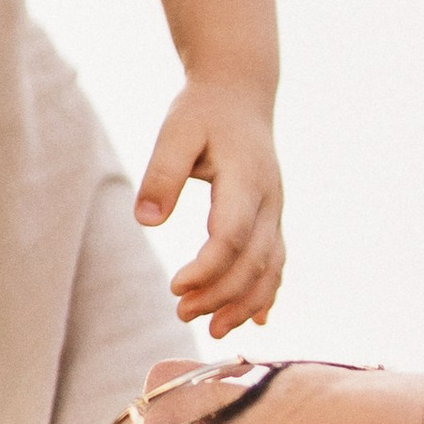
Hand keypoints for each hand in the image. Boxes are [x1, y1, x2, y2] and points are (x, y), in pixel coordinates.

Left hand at [135, 79, 285, 334]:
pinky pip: (276, 262)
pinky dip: (266, 294)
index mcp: (246, 178)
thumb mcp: (175, 132)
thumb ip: (162, 174)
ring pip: (271, 268)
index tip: (174, 286)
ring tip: (212, 329)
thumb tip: (147, 221)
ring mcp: (275, 211)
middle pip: (253, 261)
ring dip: (244, 303)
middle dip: (220, 295)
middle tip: (181, 313)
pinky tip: (253, 321)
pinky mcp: (272, 218)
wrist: (240, 94)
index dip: (207, 268)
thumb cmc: (202, 112)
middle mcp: (269, 200)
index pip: (232, 236)